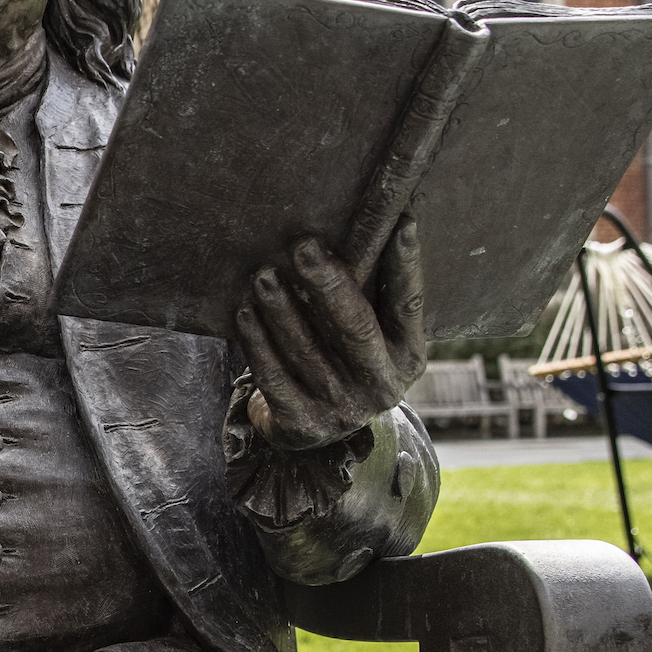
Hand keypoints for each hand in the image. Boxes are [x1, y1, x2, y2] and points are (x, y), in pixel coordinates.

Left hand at [234, 219, 426, 450]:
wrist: (311, 428)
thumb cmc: (338, 359)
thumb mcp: (367, 333)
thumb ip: (366, 293)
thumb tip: (363, 222)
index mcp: (407, 356)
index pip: (408, 305)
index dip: (407, 265)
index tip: (403, 222)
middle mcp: (381, 385)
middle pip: (355, 327)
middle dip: (327, 283)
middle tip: (303, 246)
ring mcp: (342, 409)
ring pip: (306, 349)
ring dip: (280, 308)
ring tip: (262, 275)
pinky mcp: (303, 425)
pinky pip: (273, 376)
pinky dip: (256, 341)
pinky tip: (243, 311)